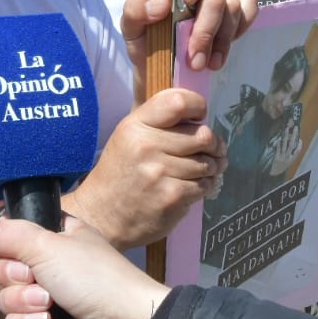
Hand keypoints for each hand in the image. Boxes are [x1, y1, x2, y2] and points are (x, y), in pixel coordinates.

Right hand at [0, 217, 169, 318]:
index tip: (12, 249)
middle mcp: (48, 266)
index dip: (6, 244)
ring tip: (50, 305)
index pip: (12, 235)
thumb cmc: (94, 277)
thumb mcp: (48, 243)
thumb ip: (5, 235)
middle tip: (36, 278)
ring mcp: (46, 299)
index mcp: (55, 237)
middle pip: (2, 268)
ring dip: (24, 302)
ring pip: (6, 299)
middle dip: (15, 276)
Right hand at [66, 88, 225, 250]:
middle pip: (202, 135)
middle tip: (214, 149)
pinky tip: (194, 187)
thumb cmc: (120, 172)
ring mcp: (160, 172)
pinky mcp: (171, 196)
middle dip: (214, 144)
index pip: (178, 102)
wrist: (103, 216)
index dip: (197, 106)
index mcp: (136, 125)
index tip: (200, 116)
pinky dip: (205, 186)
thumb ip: (158, 121)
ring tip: (205, 170)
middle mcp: (147, 146)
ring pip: (208, 163)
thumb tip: (198, 114)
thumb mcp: (129, 137)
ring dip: (212, 167)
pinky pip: (205, 185)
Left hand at [121, 0, 257, 77]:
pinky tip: (219, 53)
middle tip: (193, 57)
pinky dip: (239, 29)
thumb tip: (162, 2)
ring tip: (200, 64)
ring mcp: (221, 5)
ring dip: (219, 40)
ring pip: (234, 9)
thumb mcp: (131, 26)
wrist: (159, 74)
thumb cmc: (146, 42)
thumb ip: (136, 9)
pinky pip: (249, 14)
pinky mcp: (234, 23)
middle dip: (206, 27)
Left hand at [268, 124, 300, 176]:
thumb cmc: (281, 167)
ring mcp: (282, 157)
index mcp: (292, 159)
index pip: (297, 151)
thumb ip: (291, 155)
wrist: (274, 174)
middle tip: (295, 128)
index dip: (299, 145)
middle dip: (294, 136)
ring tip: (287, 129)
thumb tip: (293, 144)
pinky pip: (278, 148)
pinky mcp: (276, 156)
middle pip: (292, 145)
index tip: (300, 140)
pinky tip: (280, 138)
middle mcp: (287, 158)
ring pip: (285, 145)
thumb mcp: (288, 162)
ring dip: (286, 136)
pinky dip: (279, 143)